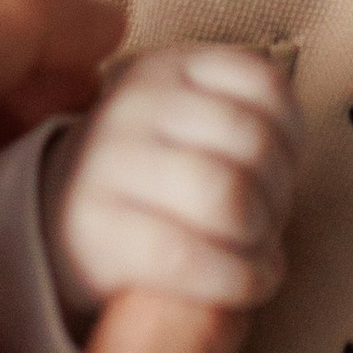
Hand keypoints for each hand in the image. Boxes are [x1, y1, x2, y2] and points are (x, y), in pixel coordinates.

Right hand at [47, 45, 300, 327]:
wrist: (60, 224)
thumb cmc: (154, 179)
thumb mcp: (189, 123)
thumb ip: (243, 123)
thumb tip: (286, 180)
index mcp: (167, 67)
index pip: (265, 85)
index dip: (291, 138)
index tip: (279, 170)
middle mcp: (133, 103)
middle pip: (253, 143)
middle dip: (278, 196)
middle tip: (266, 224)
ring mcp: (108, 162)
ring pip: (227, 198)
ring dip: (261, 239)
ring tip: (255, 252)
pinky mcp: (95, 229)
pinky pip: (189, 256)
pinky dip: (239, 279)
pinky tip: (248, 284)